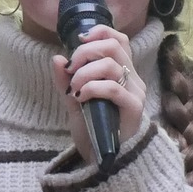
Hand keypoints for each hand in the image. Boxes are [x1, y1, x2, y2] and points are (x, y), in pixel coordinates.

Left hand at [54, 23, 144, 163]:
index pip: (119, 40)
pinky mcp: (134, 108)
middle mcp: (132, 78)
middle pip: (114, 46)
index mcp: (122, 72)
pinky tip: (81, 97)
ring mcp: (135, 93)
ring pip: (111, 66)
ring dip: (85, 73)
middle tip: (71, 69)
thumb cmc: (93, 129)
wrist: (101, 159)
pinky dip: (92, 88)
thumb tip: (57, 58)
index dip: (100, 33)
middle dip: (86, 52)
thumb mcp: (74, 100)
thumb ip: (65, 80)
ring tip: (74, 89)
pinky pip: (113, 88)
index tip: (79, 41)